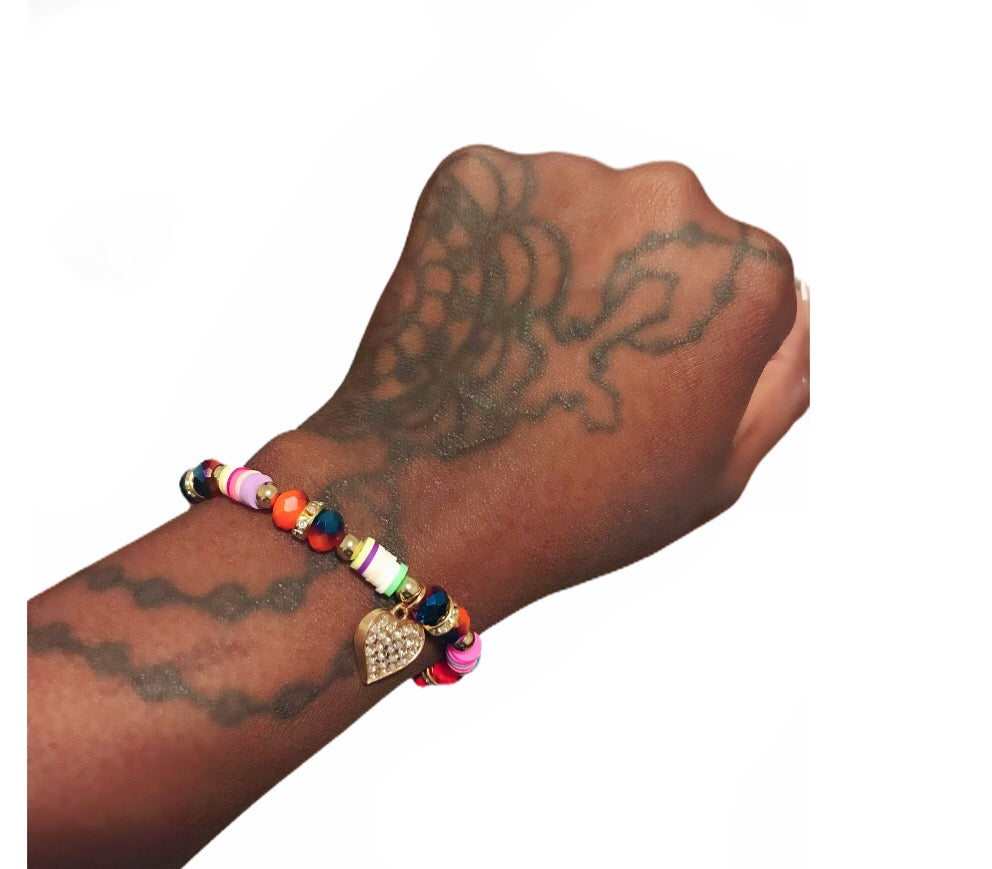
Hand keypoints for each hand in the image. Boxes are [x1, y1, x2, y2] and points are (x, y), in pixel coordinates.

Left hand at [262, 145, 808, 622]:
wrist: (434, 507)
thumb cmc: (582, 504)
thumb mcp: (723, 463)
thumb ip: (787, 372)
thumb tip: (802, 302)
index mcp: (746, 272)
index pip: (739, 274)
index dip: (687, 334)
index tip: (645, 381)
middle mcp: (670, 197)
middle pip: (666, 227)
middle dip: (629, 283)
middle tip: (576, 364)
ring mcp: (568, 177)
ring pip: (583, 208)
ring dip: (563, 262)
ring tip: (523, 350)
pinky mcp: (478, 178)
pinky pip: (505, 204)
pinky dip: (495, 250)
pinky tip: (478, 322)